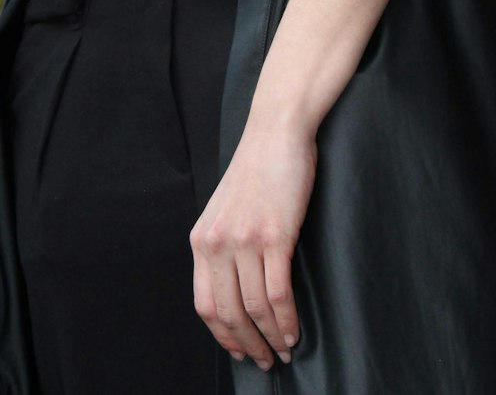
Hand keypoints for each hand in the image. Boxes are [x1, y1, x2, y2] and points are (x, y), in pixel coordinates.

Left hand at [190, 122, 316, 371]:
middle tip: (265, 362)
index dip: (224, 336)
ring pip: (255, 308)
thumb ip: (223, 247)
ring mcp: (245, 240)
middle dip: (248, 345)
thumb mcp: (225, 211)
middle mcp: (217, 243)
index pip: (205, 305)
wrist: (276, 133)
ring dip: (270, 338)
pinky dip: (286, 320)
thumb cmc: (257, 170)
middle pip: (228, 313)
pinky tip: (294, 331)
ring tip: (284, 350)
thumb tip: (234, 291)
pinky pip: (278, 293)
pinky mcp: (275, 236)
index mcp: (201, 239)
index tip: (240, 351)